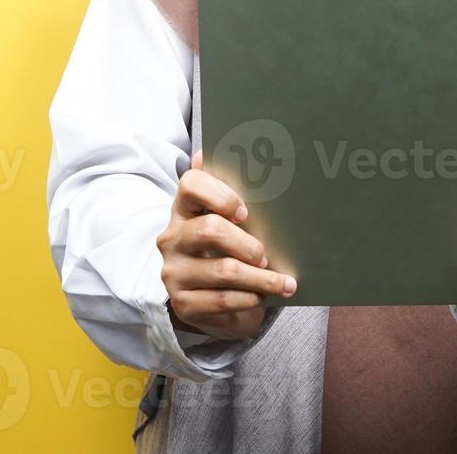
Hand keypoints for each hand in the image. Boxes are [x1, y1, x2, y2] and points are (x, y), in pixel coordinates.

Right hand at [157, 150, 297, 340]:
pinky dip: (249, 298)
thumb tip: (238, 153)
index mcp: (184, 208)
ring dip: (261, 278)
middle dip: (248, 244)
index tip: (245, 211)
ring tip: (284, 282)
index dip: (220, 194)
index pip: (190, 184)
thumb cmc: (227, 250)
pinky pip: (222, 300)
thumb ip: (235, 194)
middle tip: (266, 254)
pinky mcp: (183, 303)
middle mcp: (172, 238)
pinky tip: (261, 296)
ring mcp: (173, 272)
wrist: (210, 300)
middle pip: (211, 229)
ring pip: (224, 270)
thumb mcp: (231, 223)